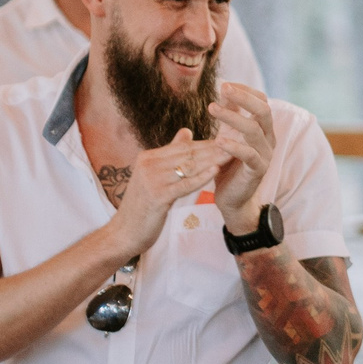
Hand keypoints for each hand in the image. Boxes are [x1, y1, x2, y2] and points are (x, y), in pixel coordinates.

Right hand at [105, 130, 225, 260]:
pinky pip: (184, 184)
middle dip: (214, 149)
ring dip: (212, 159)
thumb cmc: (143, 205)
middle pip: (187, 154)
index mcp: (148, 157)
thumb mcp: (154, 176)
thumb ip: (170, 154)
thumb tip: (186, 131)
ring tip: (234, 153)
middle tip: (238, 143)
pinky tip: (216, 170)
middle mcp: (148, 165)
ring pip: (188, 167)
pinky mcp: (157, 196)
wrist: (124, 233)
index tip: (229, 140)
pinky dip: (201, 176)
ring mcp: (151, 180)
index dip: (207, 144)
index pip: (183, 147)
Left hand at [209, 82, 277, 234]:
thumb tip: (224, 89)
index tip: (224, 84)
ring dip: (232, 117)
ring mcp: (265, 155)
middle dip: (243, 97)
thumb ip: (230, 115)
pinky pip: (249, 155)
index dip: (245, 90)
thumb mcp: (228, 135)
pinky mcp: (257, 171)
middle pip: (263, 111)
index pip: (261, 101)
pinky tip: (218, 139)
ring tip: (212, 109)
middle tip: (223, 88)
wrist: (233, 199)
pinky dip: (234, 146)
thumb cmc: (229, 165)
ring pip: (254, 130)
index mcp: (263, 128)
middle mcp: (269, 139)